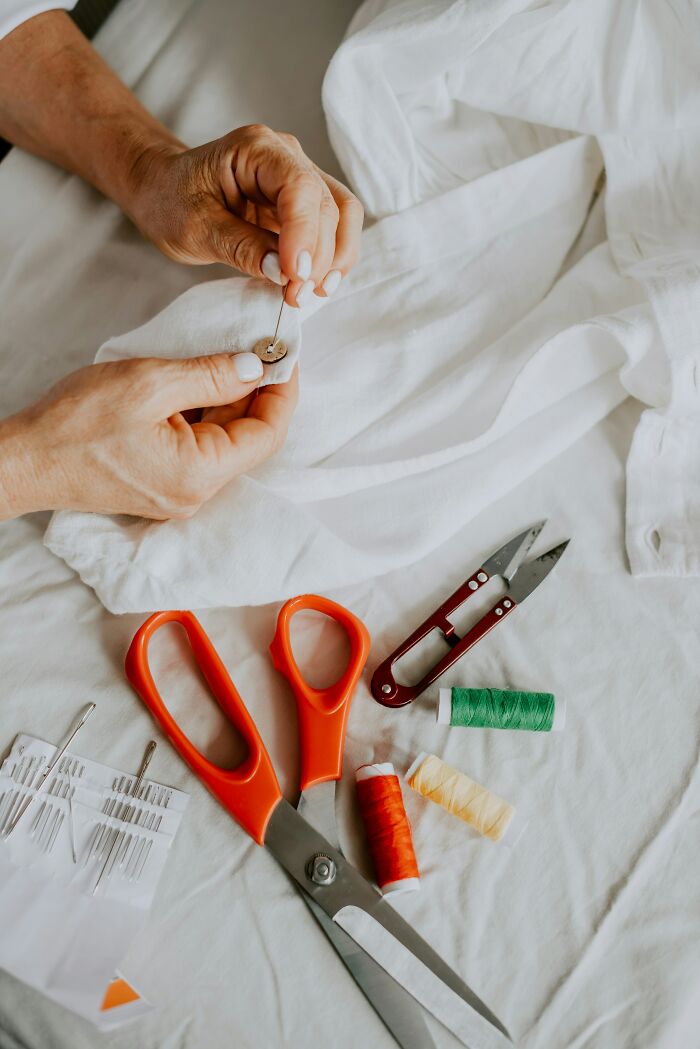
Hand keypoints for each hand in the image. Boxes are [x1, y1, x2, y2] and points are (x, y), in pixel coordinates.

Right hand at [0, 354, 297, 520]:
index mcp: (200, 474)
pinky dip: (207, 410)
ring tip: (231, 354)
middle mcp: (197, 492)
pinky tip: (203, 379)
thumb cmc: (76, 424)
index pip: (267, 434)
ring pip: (225, 438)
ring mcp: (181, 492)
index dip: (283, 391)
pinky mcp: (164, 483)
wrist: (26, 460)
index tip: (285, 352)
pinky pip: (201, 444)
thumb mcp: (150, 383)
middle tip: (260, 344)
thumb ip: (211, 375)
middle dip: (259, 390)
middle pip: (249, 438)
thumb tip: (255, 366)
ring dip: (232, 397)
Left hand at [125, 124, 363, 306]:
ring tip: (312, 293)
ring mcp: (299, 178)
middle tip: (295, 296)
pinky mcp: (303, 204)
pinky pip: (333, 228)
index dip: (304, 234)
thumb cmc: (171, 201)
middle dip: (318, 256)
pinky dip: (331, 258)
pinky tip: (315, 284)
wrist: (163, 190)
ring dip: (335, 258)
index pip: (299, 187)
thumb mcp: (195, 229)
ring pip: (342, 214)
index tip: (294, 276)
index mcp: (255, 149)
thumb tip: (284, 273)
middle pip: (327, 204)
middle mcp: (286, 156)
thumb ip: (240, 247)